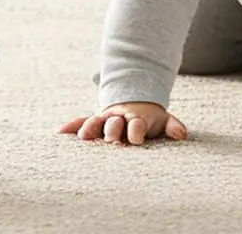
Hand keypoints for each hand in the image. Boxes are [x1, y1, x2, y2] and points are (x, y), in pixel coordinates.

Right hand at [59, 102, 186, 145]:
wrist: (134, 102)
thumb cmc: (150, 121)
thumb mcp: (163, 121)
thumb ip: (172, 126)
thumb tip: (181, 134)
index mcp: (136, 119)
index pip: (135, 125)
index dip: (136, 130)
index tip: (136, 138)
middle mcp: (118, 118)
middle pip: (113, 123)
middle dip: (112, 130)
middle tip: (110, 139)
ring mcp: (104, 120)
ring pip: (95, 122)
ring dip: (90, 129)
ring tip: (84, 137)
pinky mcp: (94, 122)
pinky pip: (81, 122)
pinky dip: (71, 126)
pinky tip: (60, 132)